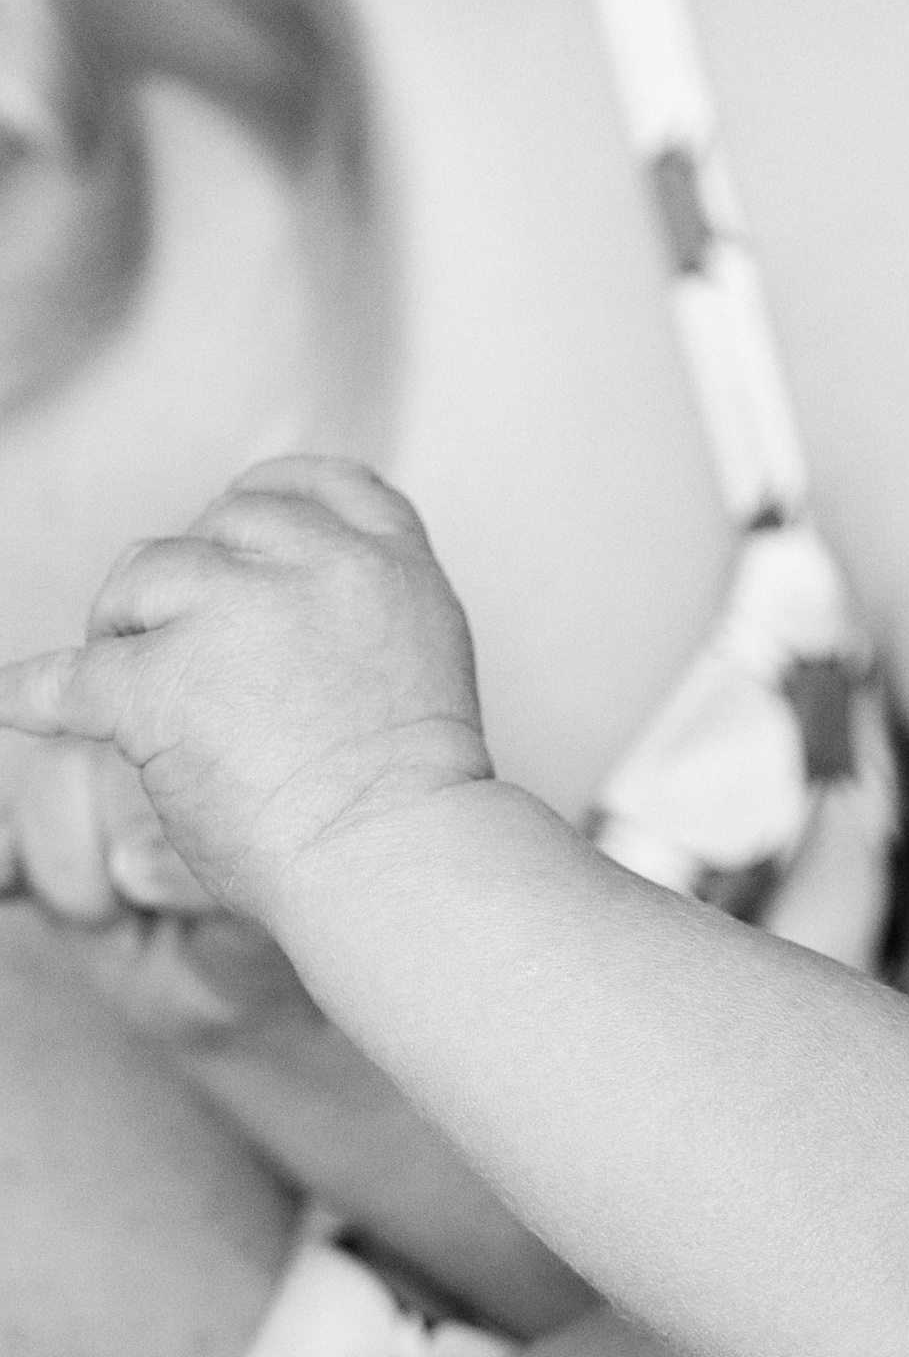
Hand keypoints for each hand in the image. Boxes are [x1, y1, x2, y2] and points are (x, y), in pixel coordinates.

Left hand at [0, 455, 489, 924]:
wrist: (399, 871)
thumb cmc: (412, 807)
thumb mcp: (421, 668)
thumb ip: (354, 615)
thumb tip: (263, 595)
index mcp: (392, 569)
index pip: (327, 486)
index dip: (276, 502)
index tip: (243, 535)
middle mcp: (319, 567)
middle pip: (226, 522)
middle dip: (200, 580)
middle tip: (193, 655)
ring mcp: (238, 613)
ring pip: (145, 573)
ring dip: (132, 627)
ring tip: (148, 700)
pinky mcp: (162, 682)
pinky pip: (68, 676)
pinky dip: (32, 695)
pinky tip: (15, 704)